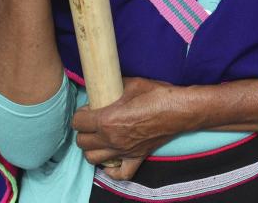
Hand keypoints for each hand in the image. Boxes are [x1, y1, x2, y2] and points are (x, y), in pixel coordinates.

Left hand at [72, 77, 189, 179]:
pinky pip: (120, 173)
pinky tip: (111, 161)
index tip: (88, 109)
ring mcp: (123, 150)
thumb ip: (113, 86)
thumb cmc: (157, 95)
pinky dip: (111, 170)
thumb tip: (104, 85)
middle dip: (83, 131)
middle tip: (92, 122)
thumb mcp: (131, 83)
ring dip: (92, 149)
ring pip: (93, 158)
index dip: (81, 114)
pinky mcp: (136, 157)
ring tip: (99, 139)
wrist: (180, 109)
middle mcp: (112, 139)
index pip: (78, 122)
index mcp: (107, 120)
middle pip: (82, 142)